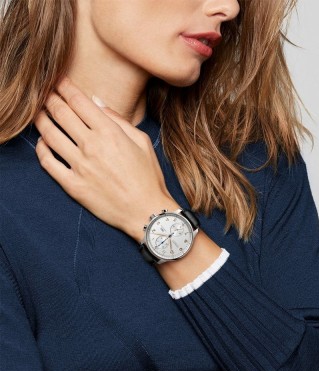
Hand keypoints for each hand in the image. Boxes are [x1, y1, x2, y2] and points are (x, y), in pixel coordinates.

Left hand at [34, 76, 179, 240]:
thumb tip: (96, 101)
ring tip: (38, 113)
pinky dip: (41, 149)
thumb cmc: (148, 176)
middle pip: (60, 113)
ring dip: (41, 119)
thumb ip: (118, 119)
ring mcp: (79, 166)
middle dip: (49, 98)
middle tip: (44, 92)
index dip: (65, 87)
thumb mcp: (142, 141)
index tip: (59, 80)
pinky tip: (42, 143)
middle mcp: (91, 146)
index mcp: (109, 132)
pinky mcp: (72, 185)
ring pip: (49, 135)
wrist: (146, 211)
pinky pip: (47, 163)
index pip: (79, 101)